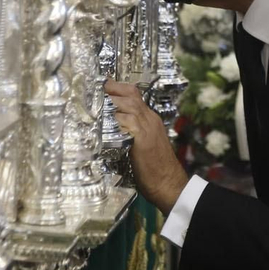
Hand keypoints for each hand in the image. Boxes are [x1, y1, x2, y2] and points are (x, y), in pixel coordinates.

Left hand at [104, 80, 188, 211]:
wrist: (169, 184)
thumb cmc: (156, 169)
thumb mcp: (143, 145)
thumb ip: (131, 134)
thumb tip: (112, 130)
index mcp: (151, 120)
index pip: (136, 96)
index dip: (120, 88)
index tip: (105, 85)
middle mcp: (150, 120)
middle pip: (132, 95)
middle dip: (114, 88)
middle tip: (99, 86)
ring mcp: (148, 129)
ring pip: (130, 105)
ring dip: (114, 100)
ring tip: (99, 99)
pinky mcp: (143, 140)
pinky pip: (131, 122)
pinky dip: (119, 118)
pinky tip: (108, 118)